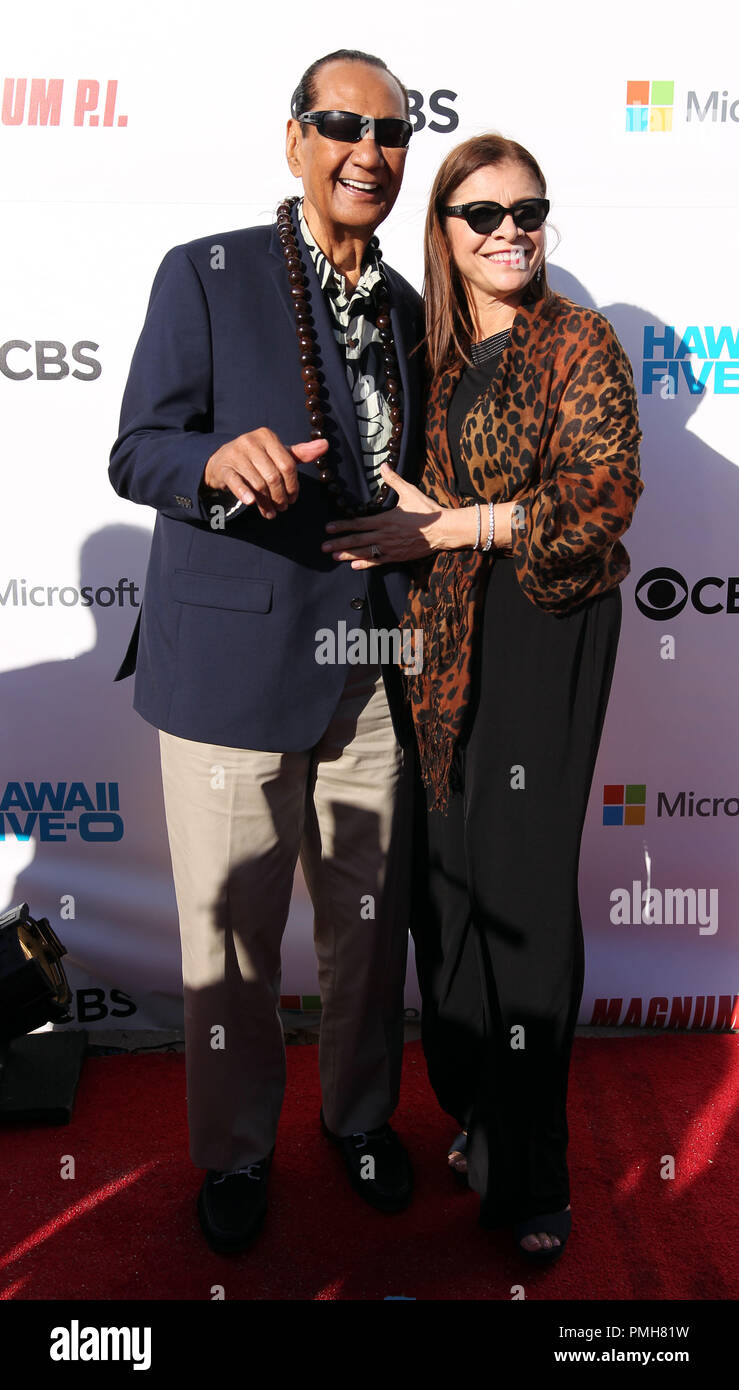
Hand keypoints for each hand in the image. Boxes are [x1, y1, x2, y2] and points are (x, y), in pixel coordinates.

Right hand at [203, 429, 328, 518]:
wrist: (222, 460)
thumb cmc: (256, 458)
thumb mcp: (278, 454)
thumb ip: (301, 453)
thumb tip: (325, 444)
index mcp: (267, 436)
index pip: (288, 464)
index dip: (293, 486)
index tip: (293, 499)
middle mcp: (250, 441)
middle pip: (273, 476)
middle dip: (280, 497)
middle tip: (283, 508)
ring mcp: (235, 454)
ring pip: (257, 483)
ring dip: (266, 502)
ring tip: (270, 513)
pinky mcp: (223, 468)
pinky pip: (236, 482)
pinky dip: (244, 493)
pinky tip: (251, 503)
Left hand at [321, 463, 449, 567]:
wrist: (443, 530)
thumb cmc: (427, 510)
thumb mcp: (410, 492)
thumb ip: (394, 480)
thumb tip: (384, 464)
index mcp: (385, 519)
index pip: (358, 523)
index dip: (342, 526)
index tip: (329, 528)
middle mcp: (385, 535)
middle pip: (357, 540)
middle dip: (339, 543)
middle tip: (324, 546)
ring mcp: (390, 547)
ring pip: (365, 552)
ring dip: (348, 555)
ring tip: (334, 556)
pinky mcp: (397, 556)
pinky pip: (378, 561)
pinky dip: (365, 564)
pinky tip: (354, 565)